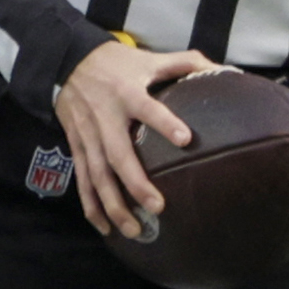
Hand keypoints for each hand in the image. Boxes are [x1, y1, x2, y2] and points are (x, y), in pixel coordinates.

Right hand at [55, 40, 218, 239]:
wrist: (65, 61)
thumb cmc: (113, 62)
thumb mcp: (147, 58)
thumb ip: (185, 63)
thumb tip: (223, 69)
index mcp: (126, 93)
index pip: (147, 109)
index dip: (164, 122)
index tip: (185, 139)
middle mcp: (105, 118)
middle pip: (118, 154)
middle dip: (135, 182)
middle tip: (158, 206)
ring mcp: (88, 135)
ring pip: (98, 174)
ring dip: (114, 203)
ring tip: (133, 230)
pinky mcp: (76, 145)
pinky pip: (82, 179)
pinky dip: (91, 205)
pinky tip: (105, 227)